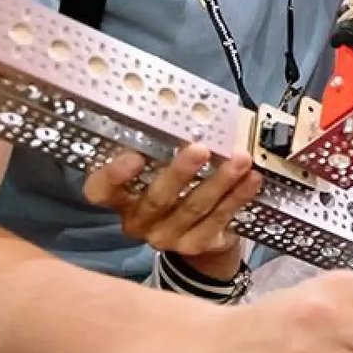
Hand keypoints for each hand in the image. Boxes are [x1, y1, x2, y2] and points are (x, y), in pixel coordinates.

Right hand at [84, 143, 261, 279]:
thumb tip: (186, 107)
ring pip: (193, 208)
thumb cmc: (172, 181)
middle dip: (180, 173)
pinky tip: (251, 179)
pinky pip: (217, 220)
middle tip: (200, 149)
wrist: (197, 228)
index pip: (102, 191)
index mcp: (120, 197)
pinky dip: (237, 197)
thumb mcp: (159, 162)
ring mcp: (166, 237)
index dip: (114, 176)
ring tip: (240, 159)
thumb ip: (162, 144)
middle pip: (156, 199)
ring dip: (219, 181)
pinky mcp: (195, 245)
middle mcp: (137, 220)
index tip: (134, 156)